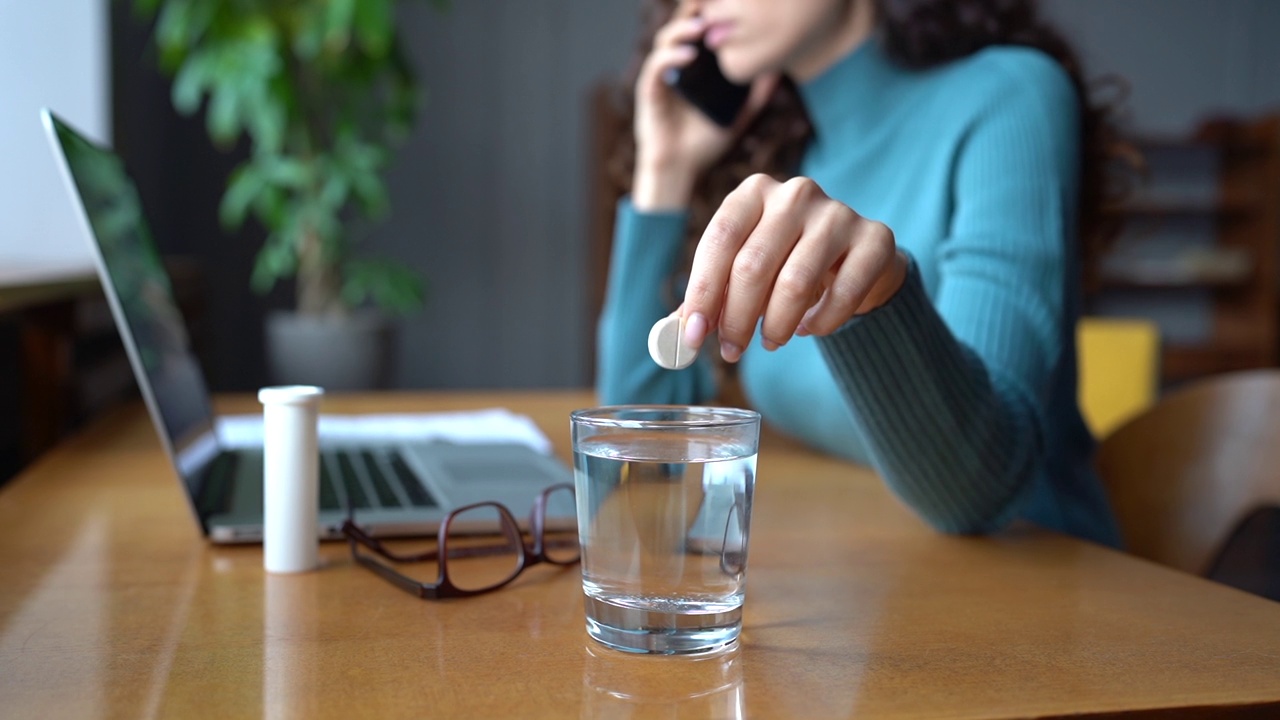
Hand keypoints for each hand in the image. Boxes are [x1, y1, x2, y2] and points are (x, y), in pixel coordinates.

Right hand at [632, 3, 776, 210]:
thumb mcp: (738, 116)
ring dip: (682, 29)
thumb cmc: (705, 143)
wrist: (681, 169)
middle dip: (694, 13)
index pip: (699, 32)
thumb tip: (777, 72)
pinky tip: (690, 54)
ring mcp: (661, 77)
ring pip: (665, 40)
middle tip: (710, 4)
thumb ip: (756, 95)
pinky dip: (671, 56)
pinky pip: (657, 66)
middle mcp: (675, 67)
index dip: (709, 15)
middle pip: (680, 28)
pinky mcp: (650, 91)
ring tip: (702, 26)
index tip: (729, 6)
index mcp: (694, 68)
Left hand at [680, 174, 907, 361]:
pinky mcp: (875, 239)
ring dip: (777, 324)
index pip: (720, 239)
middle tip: (732, 351)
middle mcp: (795, 194)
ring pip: (796, 282)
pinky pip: (843, 292)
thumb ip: (711, 295)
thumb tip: (675, 334)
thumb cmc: (786, 263)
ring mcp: (838, 213)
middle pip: (753, 264)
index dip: (703, 291)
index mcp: (754, 193)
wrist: (856, 257)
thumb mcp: (743, 269)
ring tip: (771, 341)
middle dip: (737, 318)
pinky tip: (809, 328)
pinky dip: (821, 322)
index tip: (693, 335)